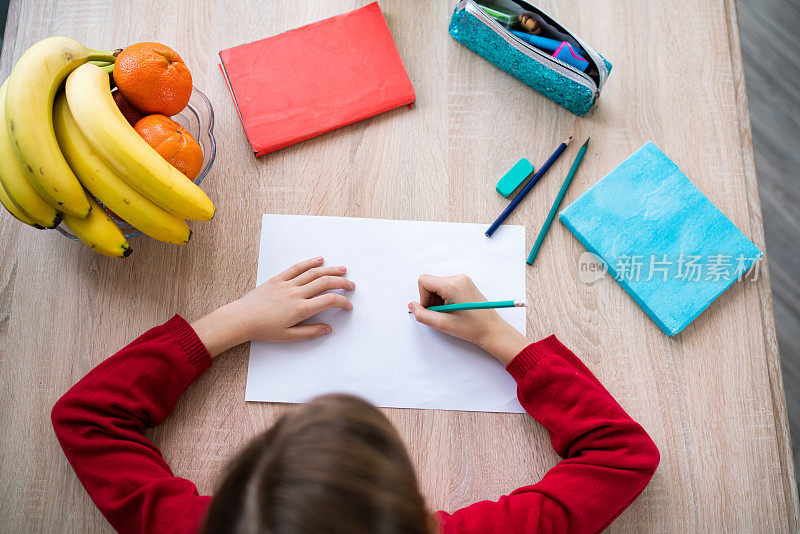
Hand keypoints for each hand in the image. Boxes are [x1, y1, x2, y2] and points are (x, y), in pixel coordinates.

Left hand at [192, 257, 353, 356]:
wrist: (241, 319)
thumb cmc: (263, 329)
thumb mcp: (288, 336)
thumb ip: (310, 332)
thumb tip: (327, 329)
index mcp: (300, 309)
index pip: (329, 301)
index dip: (342, 302)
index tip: (348, 305)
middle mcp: (296, 294)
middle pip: (325, 283)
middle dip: (342, 282)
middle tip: (351, 285)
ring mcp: (287, 284)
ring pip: (313, 273)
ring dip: (330, 270)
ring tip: (342, 270)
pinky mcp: (278, 279)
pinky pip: (296, 268)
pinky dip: (309, 262)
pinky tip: (319, 260)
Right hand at [408, 274, 528, 365]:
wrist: (492, 330)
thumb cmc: (471, 328)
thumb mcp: (442, 324)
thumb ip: (422, 315)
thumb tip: (411, 306)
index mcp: (452, 285)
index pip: (424, 281)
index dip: (423, 297)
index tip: (432, 310)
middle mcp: (458, 278)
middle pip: (430, 283)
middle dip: (431, 300)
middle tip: (442, 314)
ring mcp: (463, 279)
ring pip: (437, 286)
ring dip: (438, 300)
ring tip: (449, 313)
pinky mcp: (466, 283)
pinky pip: (446, 286)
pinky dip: (445, 298)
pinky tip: (454, 309)